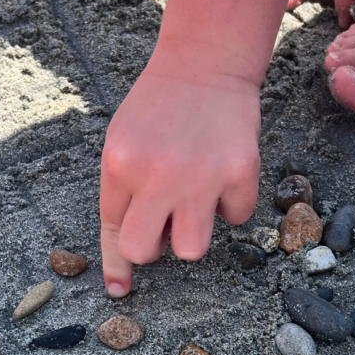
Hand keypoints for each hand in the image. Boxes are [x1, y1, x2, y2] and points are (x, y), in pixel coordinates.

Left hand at [100, 62, 260, 297]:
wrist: (206, 63)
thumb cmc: (159, 108)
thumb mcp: (123, 143)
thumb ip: (122, 194)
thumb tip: (128, 258)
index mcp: (120, 165)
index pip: (114, 232)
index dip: (116, 265)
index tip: (119, 290)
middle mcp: (156, 174)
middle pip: (146, 252)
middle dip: (155, 246)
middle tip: (166, 220)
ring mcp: (200, 176)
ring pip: (192, 248)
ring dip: (194, 230)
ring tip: (196, 196)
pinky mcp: (239, 172)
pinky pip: (236, 217)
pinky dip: (231, 202)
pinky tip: (223, 172)